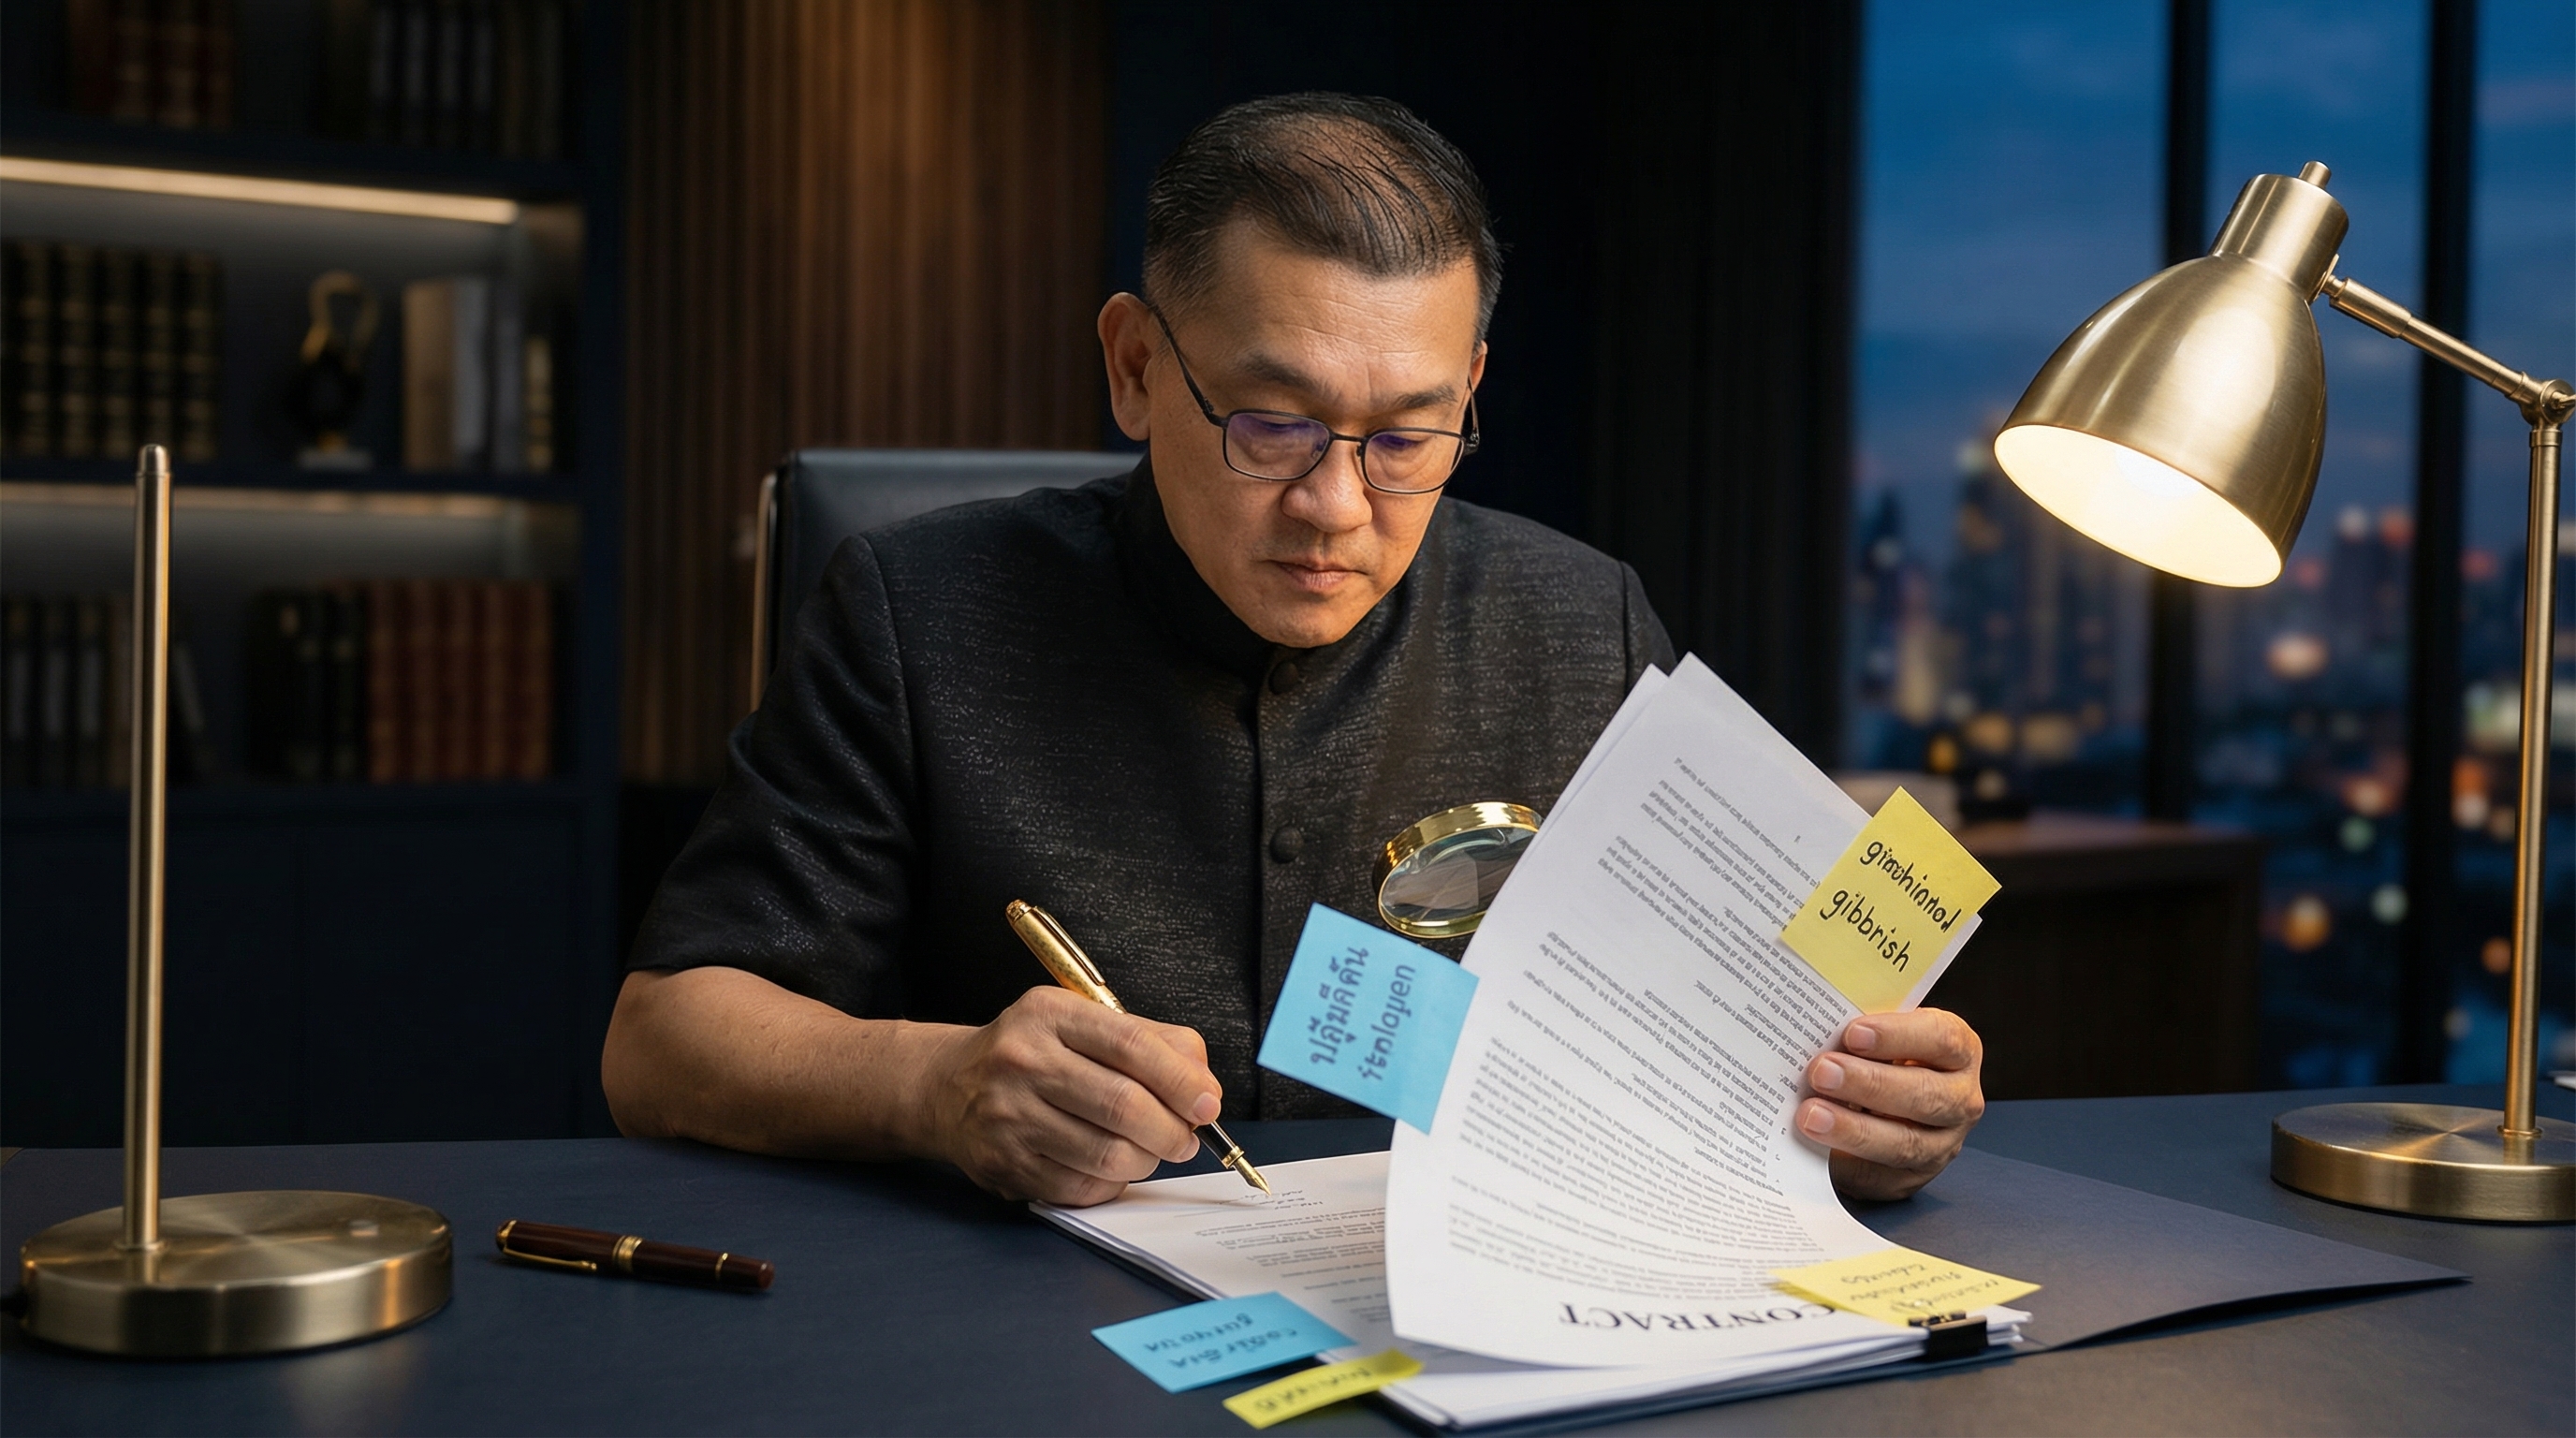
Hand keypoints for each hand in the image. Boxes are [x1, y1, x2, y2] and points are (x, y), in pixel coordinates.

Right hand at [924, 986, 1222, 1206]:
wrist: (947, 1087)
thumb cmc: (1033, 1053)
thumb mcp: (1081, 1021)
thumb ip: (1150, 1041)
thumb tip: (1203, 1085)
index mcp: (1049, 1014)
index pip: (1131, 1045)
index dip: (1180, 1079)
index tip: (1208, 1103)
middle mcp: (1022, 1061)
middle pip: (1123, 1105)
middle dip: (1172, 1130)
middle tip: (1186, 1137)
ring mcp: (1009, 1117)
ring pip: (1107, 1155)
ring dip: (1146, 1159)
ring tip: (1149, 1149)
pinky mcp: (1004, 1165)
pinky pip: (1081, 1188)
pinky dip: (1111, 1182)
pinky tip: (1110, 1166)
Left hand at [1797, 1008, 1984, 1200]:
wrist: (1882, 1101)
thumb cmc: (1880, 1056)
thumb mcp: (1880, 1036)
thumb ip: (1861, 1033)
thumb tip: (1817, 1030)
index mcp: (1958, 1051)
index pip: (1941, 1039)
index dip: (1897, 1035)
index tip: (1853, 1033)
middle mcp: (1960, 1098)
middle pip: (1925, 1094)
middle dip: (1870, 1084)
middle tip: (1822, 1072)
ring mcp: (1943, 1143)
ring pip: (1906, 1143)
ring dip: (1855, 1130)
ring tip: (1812, 1115)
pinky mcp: (1913, 1176)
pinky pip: (1881, 1176)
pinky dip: (1846, 1163)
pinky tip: (1815, 1149)